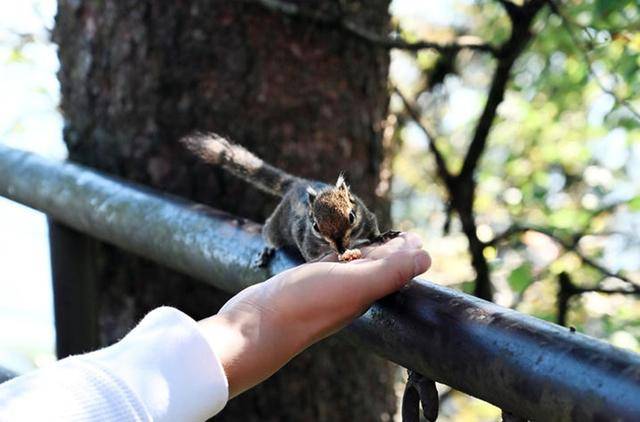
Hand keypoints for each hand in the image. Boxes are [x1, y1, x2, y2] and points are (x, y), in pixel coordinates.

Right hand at [198, 232, 429, 397]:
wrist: (258, 324)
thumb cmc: (306, 304)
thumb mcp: (354, 284)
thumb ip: (390, 271)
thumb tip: (426, 257)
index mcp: (366, 292)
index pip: (393, 269)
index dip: (405, 251)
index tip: (414, 235)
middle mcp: (349, 291)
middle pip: (375, 267)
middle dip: (389, 250)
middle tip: (400, 234)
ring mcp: (325, 288)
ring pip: (351, 266)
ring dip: (363, 249)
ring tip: (371, 237)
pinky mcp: (303, 283)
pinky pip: (326, 265)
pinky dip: (336, 253)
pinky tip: (334, 249)